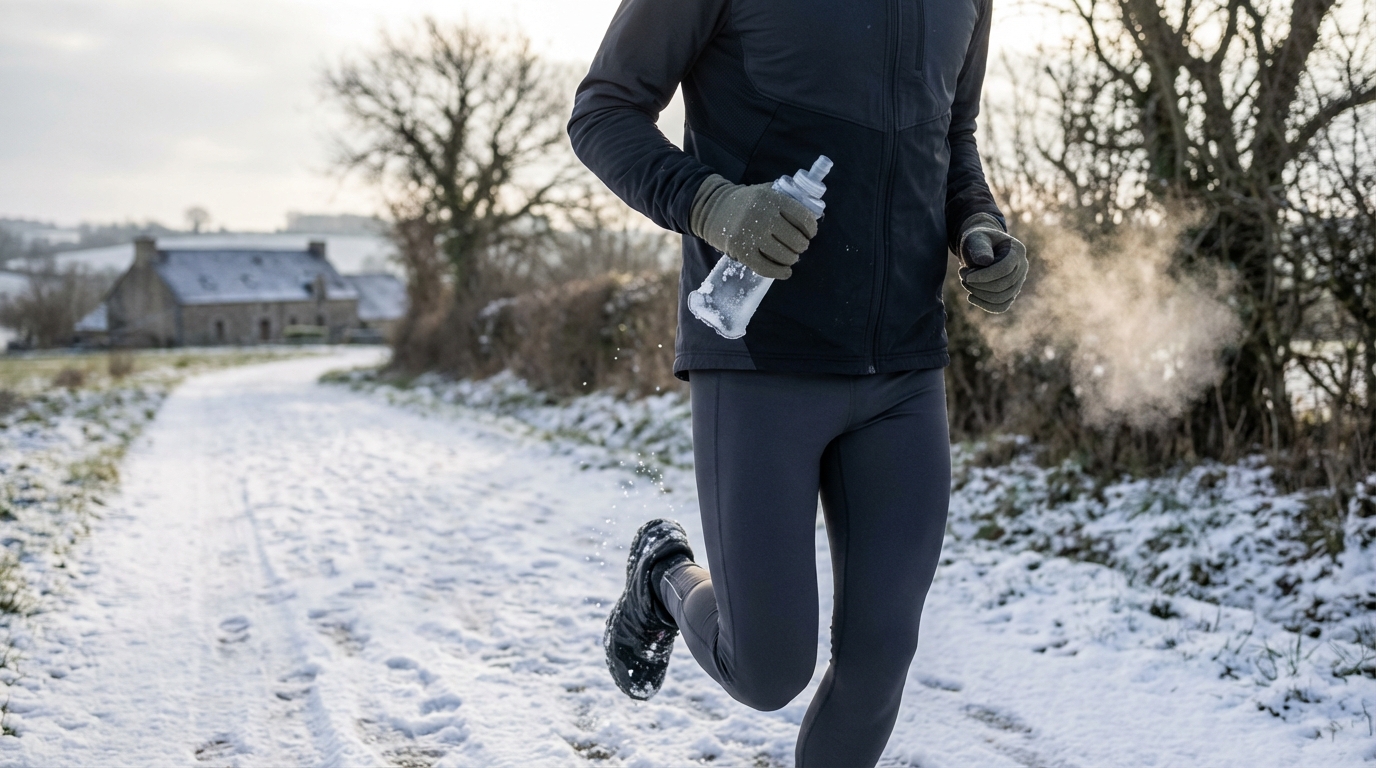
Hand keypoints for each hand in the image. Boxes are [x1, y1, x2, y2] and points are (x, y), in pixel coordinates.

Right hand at [689, 174, 817, 279]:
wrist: (712, 209)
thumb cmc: (745, 201)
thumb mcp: (765, 191)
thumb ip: (786, 198)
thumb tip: (815, 214)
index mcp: (772, 199)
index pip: (803, 218)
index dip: (811, 229)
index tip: (810, 233)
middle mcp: (763, 216)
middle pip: (795, 240)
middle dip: (801, 246)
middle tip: (798, 246)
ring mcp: (751, 235)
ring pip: (784, 256)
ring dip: (791, 259)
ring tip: (790, 257)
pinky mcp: (741, 252)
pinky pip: (767, 268)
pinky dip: (780, 273)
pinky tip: (785, 272)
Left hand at [958, 213, 1027, 313]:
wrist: (979, 248)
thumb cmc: (977, 241)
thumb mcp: (975, 238)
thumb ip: (979, 247)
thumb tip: (986, 261)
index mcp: (1017, 251)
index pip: (1005, 269)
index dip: (985, 275)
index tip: (966, 276)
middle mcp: (1022, 267)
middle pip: (1003, 285)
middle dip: (979, 284)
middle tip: (962, 275)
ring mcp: (1019, 281)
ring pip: (1002, 298)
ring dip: (979, 294)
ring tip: (965, 282)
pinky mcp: (1011, 293)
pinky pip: (1002, 306)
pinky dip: (985, 305)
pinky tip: (971, 297)